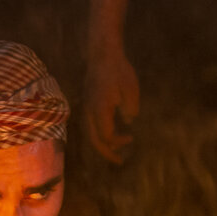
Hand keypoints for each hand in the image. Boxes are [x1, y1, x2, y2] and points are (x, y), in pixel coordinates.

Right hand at [84, 48, 138, 162]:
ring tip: (114, 151)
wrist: (103, 54)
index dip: (118, 142)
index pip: (106, 136)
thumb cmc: (119, 71)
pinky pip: (89, 125)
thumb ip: (130, 109)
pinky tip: (109, 134)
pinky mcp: (86, 104)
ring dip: (102, 144)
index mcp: (100, 110)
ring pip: (89, 134)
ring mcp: (85, 107)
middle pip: (94, 140)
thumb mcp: (131, 91)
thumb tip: (128, 122)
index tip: (131, 138)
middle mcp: (89, 111)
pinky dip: (98, 134)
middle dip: (107, 153)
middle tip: (120, 161)